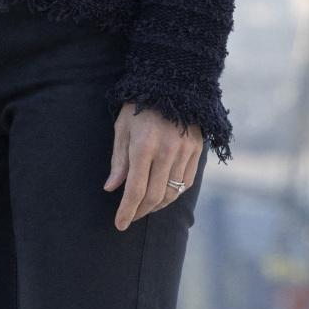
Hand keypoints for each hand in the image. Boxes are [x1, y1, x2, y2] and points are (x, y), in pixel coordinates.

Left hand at [105, 103, 202, 230]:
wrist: (172, 83)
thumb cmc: (140, 106)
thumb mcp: (122, 128)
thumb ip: (119, 160)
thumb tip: (111, 188)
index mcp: (144, 145)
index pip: (135, 189)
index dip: (126, 211)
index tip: (119, 225)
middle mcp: (167, 151)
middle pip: (155, 196)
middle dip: (140, 211)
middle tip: (130, 217)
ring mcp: (185, 152)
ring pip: (173, 193)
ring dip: (157, 205)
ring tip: (145, 207)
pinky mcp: (197, 150)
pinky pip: (186, 182)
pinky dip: (174, 193)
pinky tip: (163, 194)